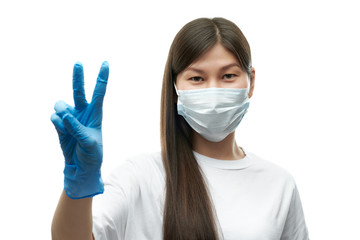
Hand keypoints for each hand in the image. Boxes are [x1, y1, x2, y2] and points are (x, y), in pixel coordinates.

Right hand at [51, 61, 108, 198]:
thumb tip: (64, 115)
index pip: (99, 93)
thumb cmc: (92, 155)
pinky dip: (56, 123)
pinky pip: (54, 117)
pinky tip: (63, 132)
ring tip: (67, 126)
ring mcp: (70, 118)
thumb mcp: (89, 142)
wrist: (81, 167)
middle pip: (79, 91)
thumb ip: (77, 128)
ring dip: (61, 112)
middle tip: (79, 63)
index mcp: (96, 114)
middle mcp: (83, 113)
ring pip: (60, 104)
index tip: (106, 63)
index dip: (102, 78)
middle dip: (78, 77)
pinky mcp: (60, 125)